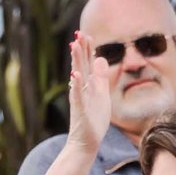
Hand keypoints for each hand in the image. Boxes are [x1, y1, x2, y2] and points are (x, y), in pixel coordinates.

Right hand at [63, 32, 113, 158]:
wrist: (86, 141)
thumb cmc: (94, 120)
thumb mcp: (102, 95)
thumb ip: (101, 77)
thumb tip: (101, 58)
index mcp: (89, 85)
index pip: (88, 63)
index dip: (87, 49)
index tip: (86, 34)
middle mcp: (82, 89)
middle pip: (81, 65)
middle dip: (80, 49)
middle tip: (78, 32)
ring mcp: (80, 98)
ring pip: (78, 76)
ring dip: (76, 61)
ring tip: (74, 46)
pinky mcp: (80, 110)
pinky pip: (78, 95)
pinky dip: (76, 85)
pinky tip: (75, 75)